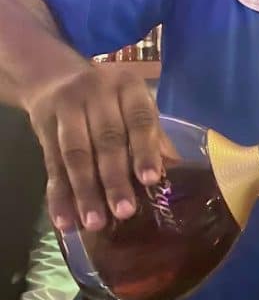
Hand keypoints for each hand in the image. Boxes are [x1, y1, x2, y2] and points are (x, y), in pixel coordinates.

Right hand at [24, 63, 162, 233]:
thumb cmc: (109, 100)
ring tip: (94, 223)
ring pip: (75, 154)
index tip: (150, 180)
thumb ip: (152, 138)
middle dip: (114, 179)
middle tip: (124, 212)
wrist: (53, 76)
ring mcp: (66, 108)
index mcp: (128, 87)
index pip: (138, 120)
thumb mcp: (133, 106)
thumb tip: (176, 177)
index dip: (144, 150)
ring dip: (85, 191)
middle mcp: (96, 93)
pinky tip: (65, 220)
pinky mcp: (43, 127)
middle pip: (106, 140)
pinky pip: (51, 165)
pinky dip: (57, 196)